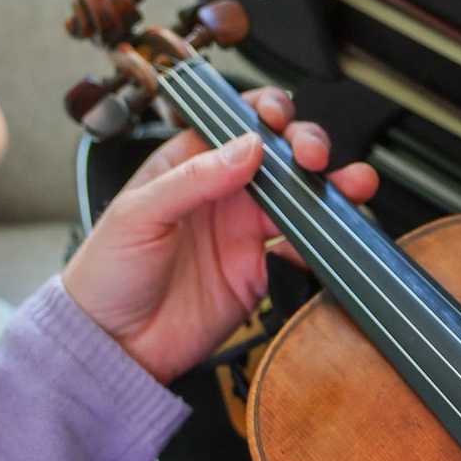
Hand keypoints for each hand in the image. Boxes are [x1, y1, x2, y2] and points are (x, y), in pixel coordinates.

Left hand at [62, 87, 378, 383]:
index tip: (280, 124)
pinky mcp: (258, 275)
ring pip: (298, 201)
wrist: (116, 345)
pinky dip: (321, 244)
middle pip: (279, 158)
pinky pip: (300, 253)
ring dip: (328, 190)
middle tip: (315, 158)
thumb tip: (247, 147)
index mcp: (188, 166)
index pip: (237, 125)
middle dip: (306, 147)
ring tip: (352, 186)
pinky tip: (328, 239)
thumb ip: (194, 177)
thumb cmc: (108, 274)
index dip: (266, 116)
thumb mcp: (138, 213)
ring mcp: (243, 235)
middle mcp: (222, 195)